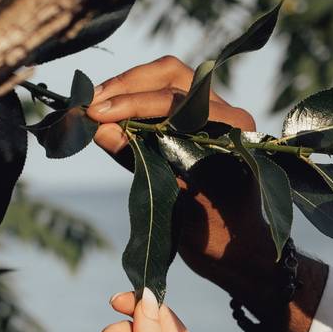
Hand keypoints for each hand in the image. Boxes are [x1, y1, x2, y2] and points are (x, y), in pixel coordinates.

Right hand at [88, 55, 327, 331]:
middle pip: (173, 76)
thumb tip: (99, 129)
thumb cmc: (220, 238)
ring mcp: (215, 115)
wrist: (242, 255)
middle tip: (90, 105)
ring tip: (94, 107)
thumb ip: (142, 163)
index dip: (134, 105)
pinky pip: (165, 97)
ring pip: (168, 79)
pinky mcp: (199, 122)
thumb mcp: (177, 205)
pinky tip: (109, 114)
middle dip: (128, 85)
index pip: (179, 104)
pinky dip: (135, 99)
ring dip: (128, 87)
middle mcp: (229, 116)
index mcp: (235, 134)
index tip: (96, 115)